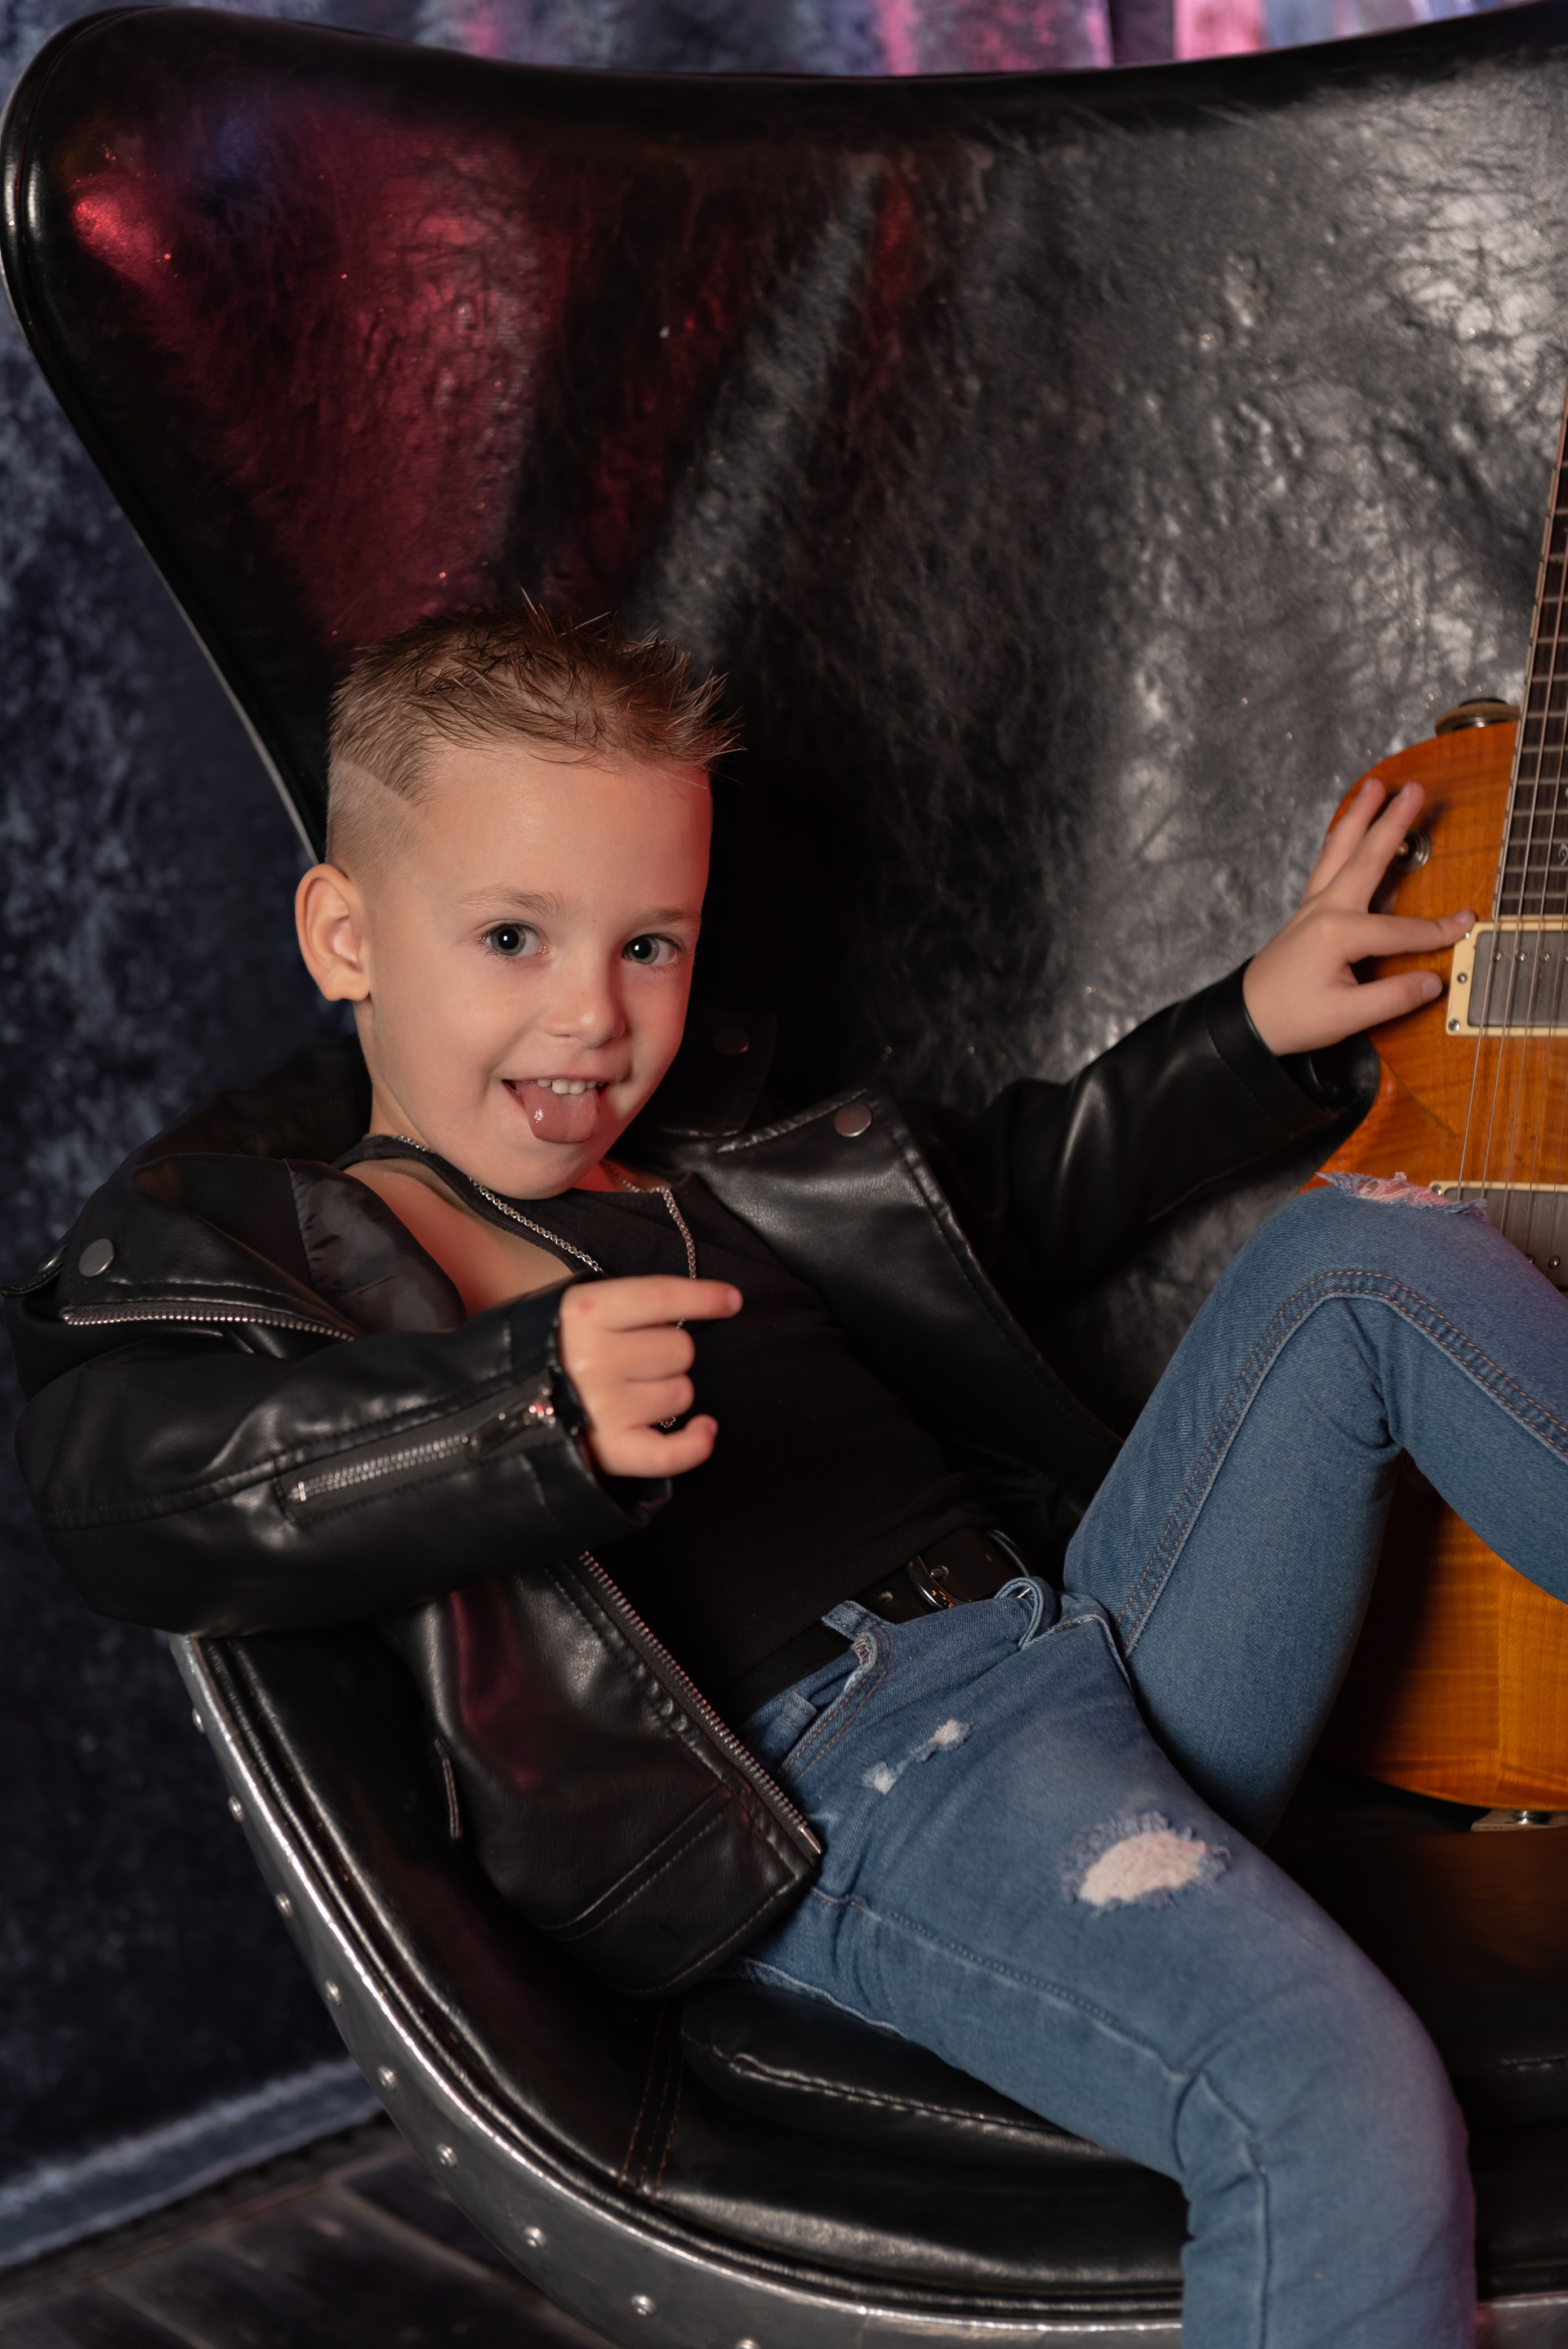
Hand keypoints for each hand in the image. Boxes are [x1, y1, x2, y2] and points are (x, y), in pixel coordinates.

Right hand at [559, 1275, 740, 1478]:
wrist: (485, 1414)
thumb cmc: (540, 1356)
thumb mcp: (565, 1310)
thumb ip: (617, 1304)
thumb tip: (686, 1305)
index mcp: (584, 1312)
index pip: (662, 1297)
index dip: (704, 1297)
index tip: (731, 1300)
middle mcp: (595, 1357)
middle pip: (680, 1348)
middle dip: (668, 1354)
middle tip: (633, 1363)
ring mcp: (604, 1407)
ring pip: (681, 1393)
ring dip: (666, 1393)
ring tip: (627, 1396)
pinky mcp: (610, 1451)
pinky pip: (674, 1451)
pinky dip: (696, 1443)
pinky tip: (703, 1429)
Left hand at [1242, 777, 1474, 1056]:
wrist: (1244, 1021)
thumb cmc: (1288, 1019)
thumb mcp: (1346, 1017)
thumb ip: (1394, 997)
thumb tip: (1433, 981)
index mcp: (1337, 932)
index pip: (1401, 931)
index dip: (1437, 932)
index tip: (1466, 925)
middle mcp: (1323, 910)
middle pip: (1366, 857)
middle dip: (1393, 821)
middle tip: (1414, 788)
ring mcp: (1311, 907)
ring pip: (1338, 850)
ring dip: (1359, 816)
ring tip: (1375, 787)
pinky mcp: (1306, 913)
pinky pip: (1326, 864)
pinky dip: (1340, 839)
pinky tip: (1348, 830)